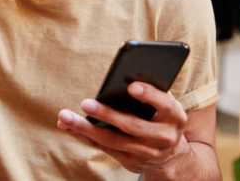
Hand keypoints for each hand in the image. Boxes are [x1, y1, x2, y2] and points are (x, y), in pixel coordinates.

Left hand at [56, 82, 191, 175]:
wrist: (172, 155)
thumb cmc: (161, 115)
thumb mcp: (163, 103)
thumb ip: (148, 90)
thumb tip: (122, 77)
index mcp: (175, 117)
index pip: (165, 104)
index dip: (149, 95)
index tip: (131, 86)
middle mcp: (165, 138)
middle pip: (133, 126)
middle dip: (107, 115)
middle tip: (85, 103)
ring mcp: (148, 153)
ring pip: (113, 141)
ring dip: (86, 129)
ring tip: (64, 116)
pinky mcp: (132, 163)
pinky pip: (104, 149)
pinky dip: (84, 136)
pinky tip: (67, 126)